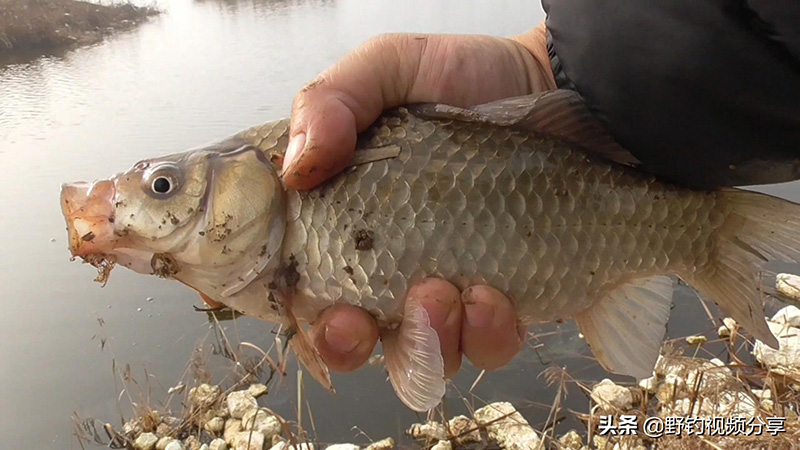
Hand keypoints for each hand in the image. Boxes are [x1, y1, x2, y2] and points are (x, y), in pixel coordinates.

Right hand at [292, 25, 554, 376]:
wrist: (559, 84)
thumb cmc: (469, 77)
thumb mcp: (390, 67)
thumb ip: (331, 102)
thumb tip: (294, 169)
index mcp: (347, 219)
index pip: (300, 284)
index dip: (296, 311)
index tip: (312, 306)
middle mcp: (389, 266)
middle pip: (350, 341)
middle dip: (350, 343)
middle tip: (364, 316)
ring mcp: (448, 290)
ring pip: (421, 357)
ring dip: (425, 341)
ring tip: (446, 292)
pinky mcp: (506, 302)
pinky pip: (489, 347)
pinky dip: (487, 335)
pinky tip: (496, 296)